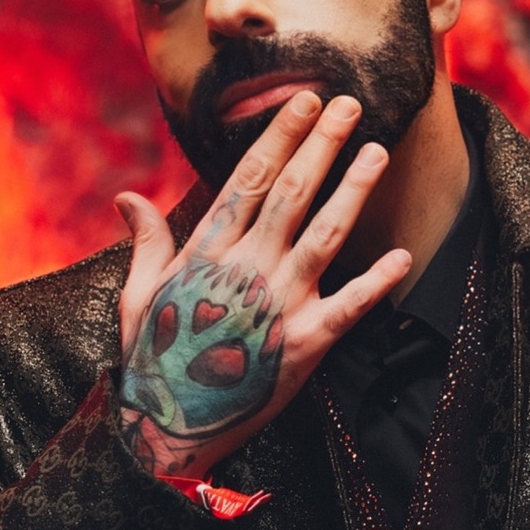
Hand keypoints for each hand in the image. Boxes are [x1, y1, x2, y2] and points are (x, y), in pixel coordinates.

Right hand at [113, 92, 411, 479]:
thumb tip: (126, 197)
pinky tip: (403, 256)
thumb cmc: (153, 360)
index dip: (279, 136)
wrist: (168, 428)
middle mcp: (245, 268)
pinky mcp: (305, 345)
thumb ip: (146, 242)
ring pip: (324, 233)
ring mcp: (277, 304)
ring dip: (352, 189)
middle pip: (290, 192)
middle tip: (348, 103)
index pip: (248, 179)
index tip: (303, 101)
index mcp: (206, 252)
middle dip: (321, 144)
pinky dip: (377, 283)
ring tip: (377, 150)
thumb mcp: (137, 295)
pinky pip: (348, 307)